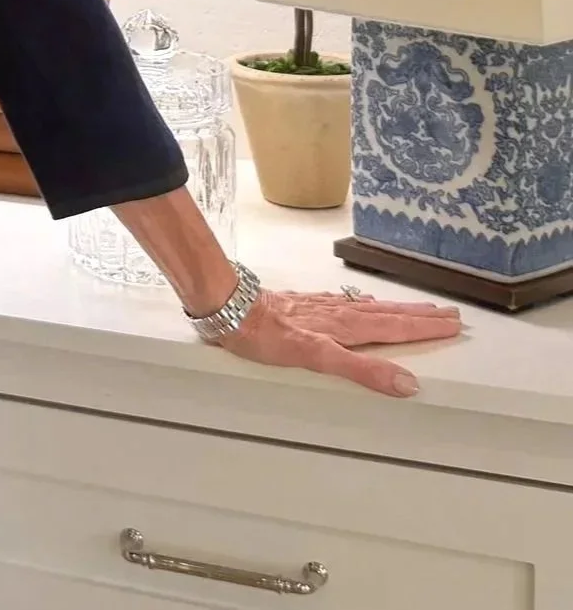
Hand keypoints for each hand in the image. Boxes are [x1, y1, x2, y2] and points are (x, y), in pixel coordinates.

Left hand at [215, 287, 461, 395]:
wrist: (230, 308)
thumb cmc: (267, 336)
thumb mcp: (316, 357)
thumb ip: (361, 371)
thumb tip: (406, 382)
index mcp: (346, 327)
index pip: (396, 328)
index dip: (425, 329)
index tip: (454, 324)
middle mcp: (338, 313)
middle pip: (389, 315)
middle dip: (420, 316)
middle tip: (451, 313)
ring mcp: (322, 307)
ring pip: (370, 307)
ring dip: (398, 309)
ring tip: (420, 308)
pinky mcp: (305, 305)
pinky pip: (347, 303)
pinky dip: (365, 304)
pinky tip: (364, 302)